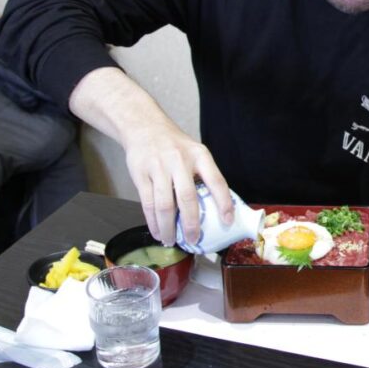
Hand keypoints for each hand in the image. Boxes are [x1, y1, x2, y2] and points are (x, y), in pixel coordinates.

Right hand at [68, 67, 231, 246]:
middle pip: (187, 198)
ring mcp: (158, 168)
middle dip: (191, 224)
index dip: (224, 203)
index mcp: (200, 155)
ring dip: (168, 227)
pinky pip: (147, 204)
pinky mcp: (141, 175)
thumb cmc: (175, 145)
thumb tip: (217, 207)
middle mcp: (180, 161)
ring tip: (172, 240)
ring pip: (164, 205)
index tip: (228, 221)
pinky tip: (158, 231)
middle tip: (194, 240)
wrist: (144, 127)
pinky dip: (153, 221)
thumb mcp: (196, 152)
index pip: (216, 181)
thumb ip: (204, 175)